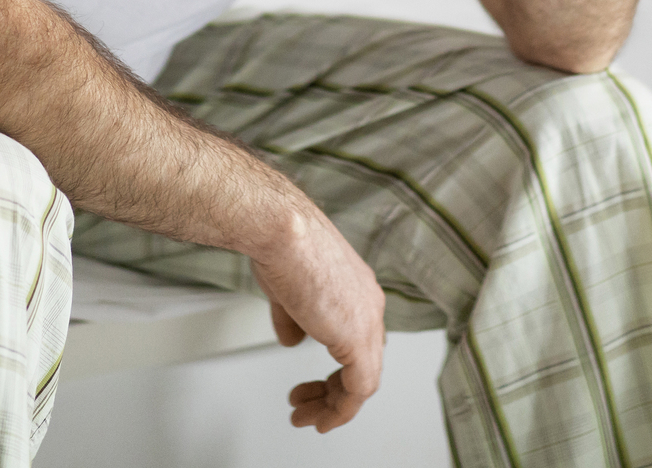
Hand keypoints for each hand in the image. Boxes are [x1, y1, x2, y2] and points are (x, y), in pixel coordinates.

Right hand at [249, 206, 385, 432]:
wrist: (282, 232)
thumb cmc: (281, 246)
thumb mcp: (287, 290)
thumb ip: (294, 319)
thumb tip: (292, 338)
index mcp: (359, 289)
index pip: (360, 339)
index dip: (338, 367)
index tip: (316, 383)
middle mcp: (370, 304)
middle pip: (365, 361)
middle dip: (334, 390)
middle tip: (309, 404)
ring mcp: (367, 320)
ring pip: (364, 380)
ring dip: (334, 405)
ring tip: (309, 416)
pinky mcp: (357, 338)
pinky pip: (359, 389)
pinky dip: (340, 409)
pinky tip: (321, 418)